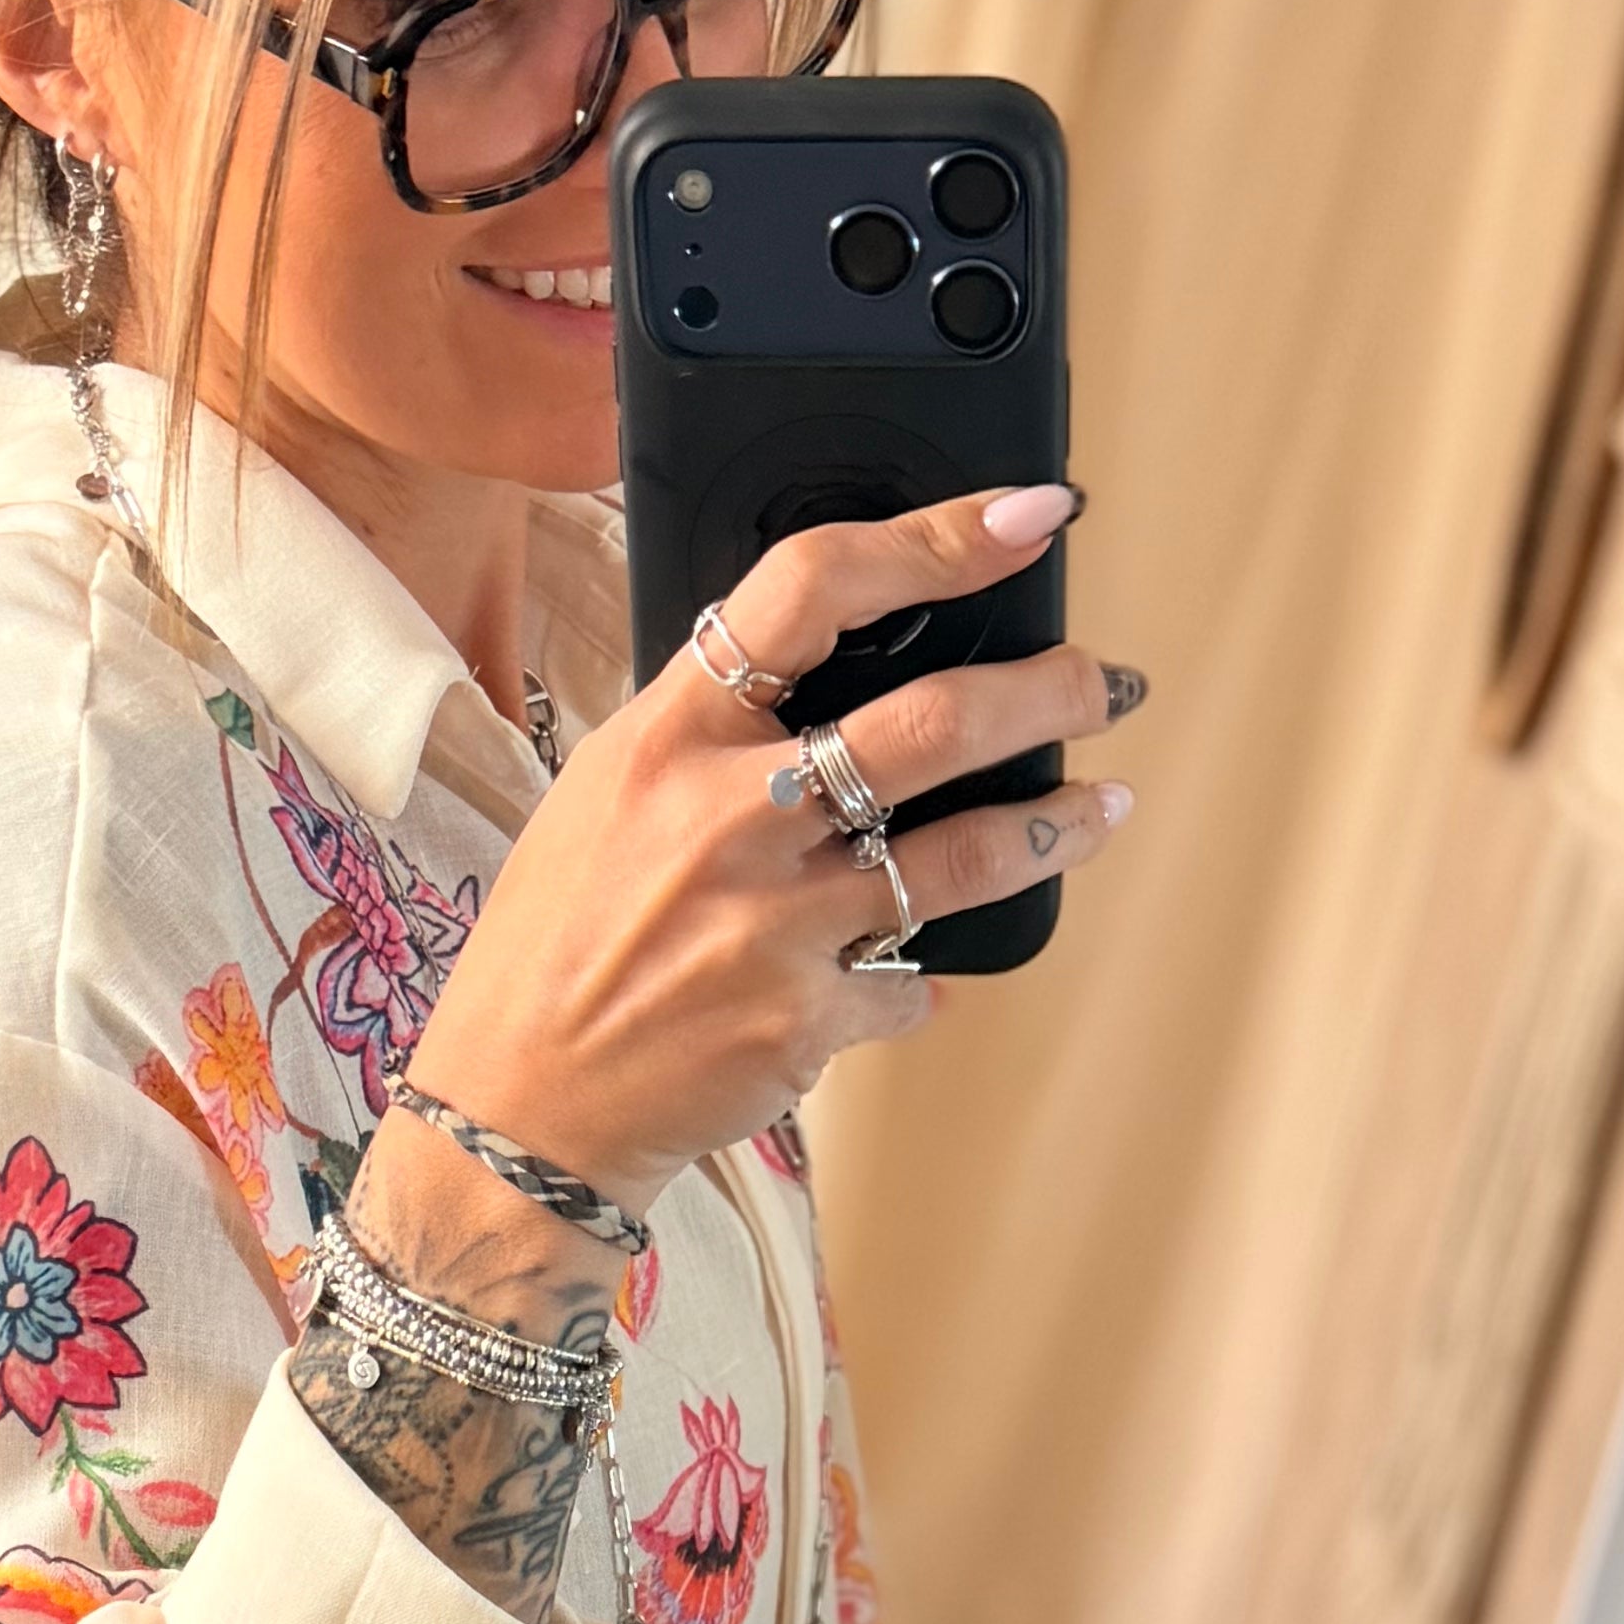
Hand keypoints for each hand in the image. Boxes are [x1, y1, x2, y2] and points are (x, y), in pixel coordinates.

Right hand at [404, 485, 1133, 1207]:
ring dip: (1054, 825)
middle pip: (933, 723)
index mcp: (670, 737)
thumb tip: (833, 686)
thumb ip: (713, 736)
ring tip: (1098, 807)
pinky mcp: (807, 1017)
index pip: (813, 588)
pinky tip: (922, 967)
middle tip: (1101, 682)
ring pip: (967, 854)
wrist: (522, 1106)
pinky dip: (921, 972)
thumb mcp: (606, 796)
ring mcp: (775, 924)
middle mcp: (728, 818)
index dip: (935, 540)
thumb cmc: (559, 942)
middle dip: (1049, 692)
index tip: (1022, 517)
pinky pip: (911, 977)